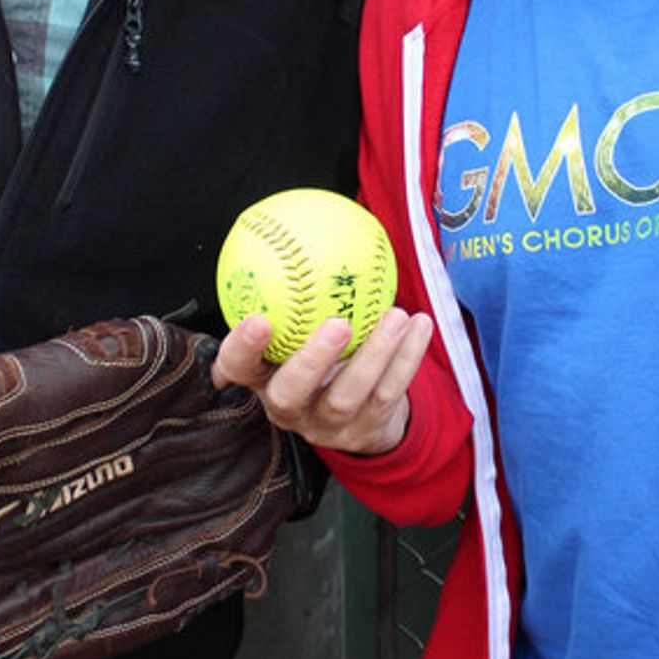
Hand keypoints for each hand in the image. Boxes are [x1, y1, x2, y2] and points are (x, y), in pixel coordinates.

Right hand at [210, 307, 433, 455]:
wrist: (361, 414)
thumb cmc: (321, 356)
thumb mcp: (297, 330)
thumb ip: (290, 292)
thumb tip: (288, 227)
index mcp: (263, 380)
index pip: (239, 368)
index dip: (242, 349)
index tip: (258, 319)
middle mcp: (289, 408)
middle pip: (290, 394)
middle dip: (311, 362)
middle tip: (337, 324)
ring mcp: (327, 425)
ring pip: (347, 397)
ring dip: (375, 355)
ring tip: (396, 316)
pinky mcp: (365, 432)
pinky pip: (388, 394)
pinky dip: (407, 359)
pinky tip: (419, 326)